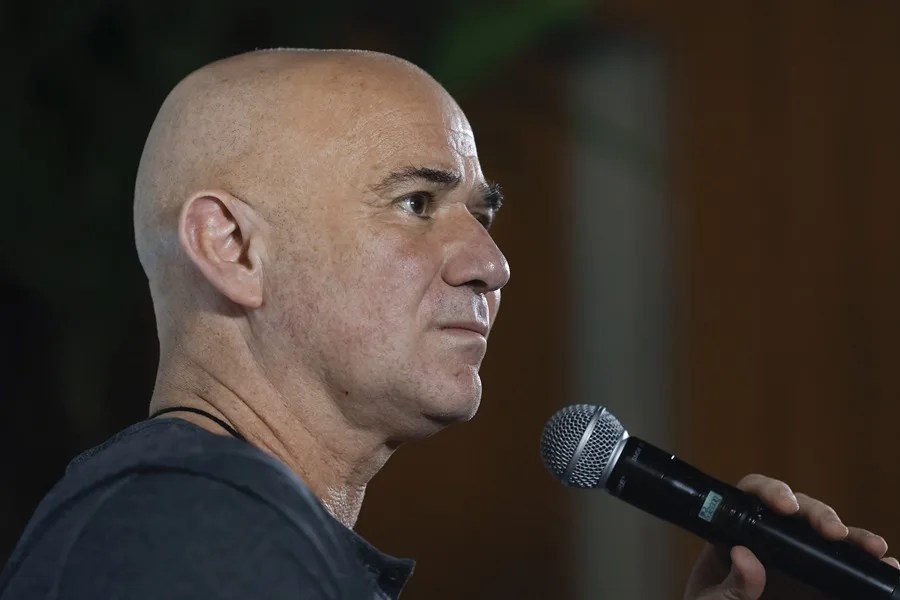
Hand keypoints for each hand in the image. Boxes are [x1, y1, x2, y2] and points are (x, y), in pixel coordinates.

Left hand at [683, 474, 898, 598]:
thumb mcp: (709, 599)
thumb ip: (727, 583)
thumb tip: (744, 555)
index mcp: (735, 533)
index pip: (753, 495)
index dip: (770, 490)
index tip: (784, 505)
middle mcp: (769, 539)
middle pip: (798, 512)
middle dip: (819, 514)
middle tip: (833, 531)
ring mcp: (797, 560)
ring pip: (827, 537)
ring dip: (853, 537)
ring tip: (874, 548)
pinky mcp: (818, 584)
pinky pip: (844, 570)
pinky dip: (866, 567)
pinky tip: (885, 567)